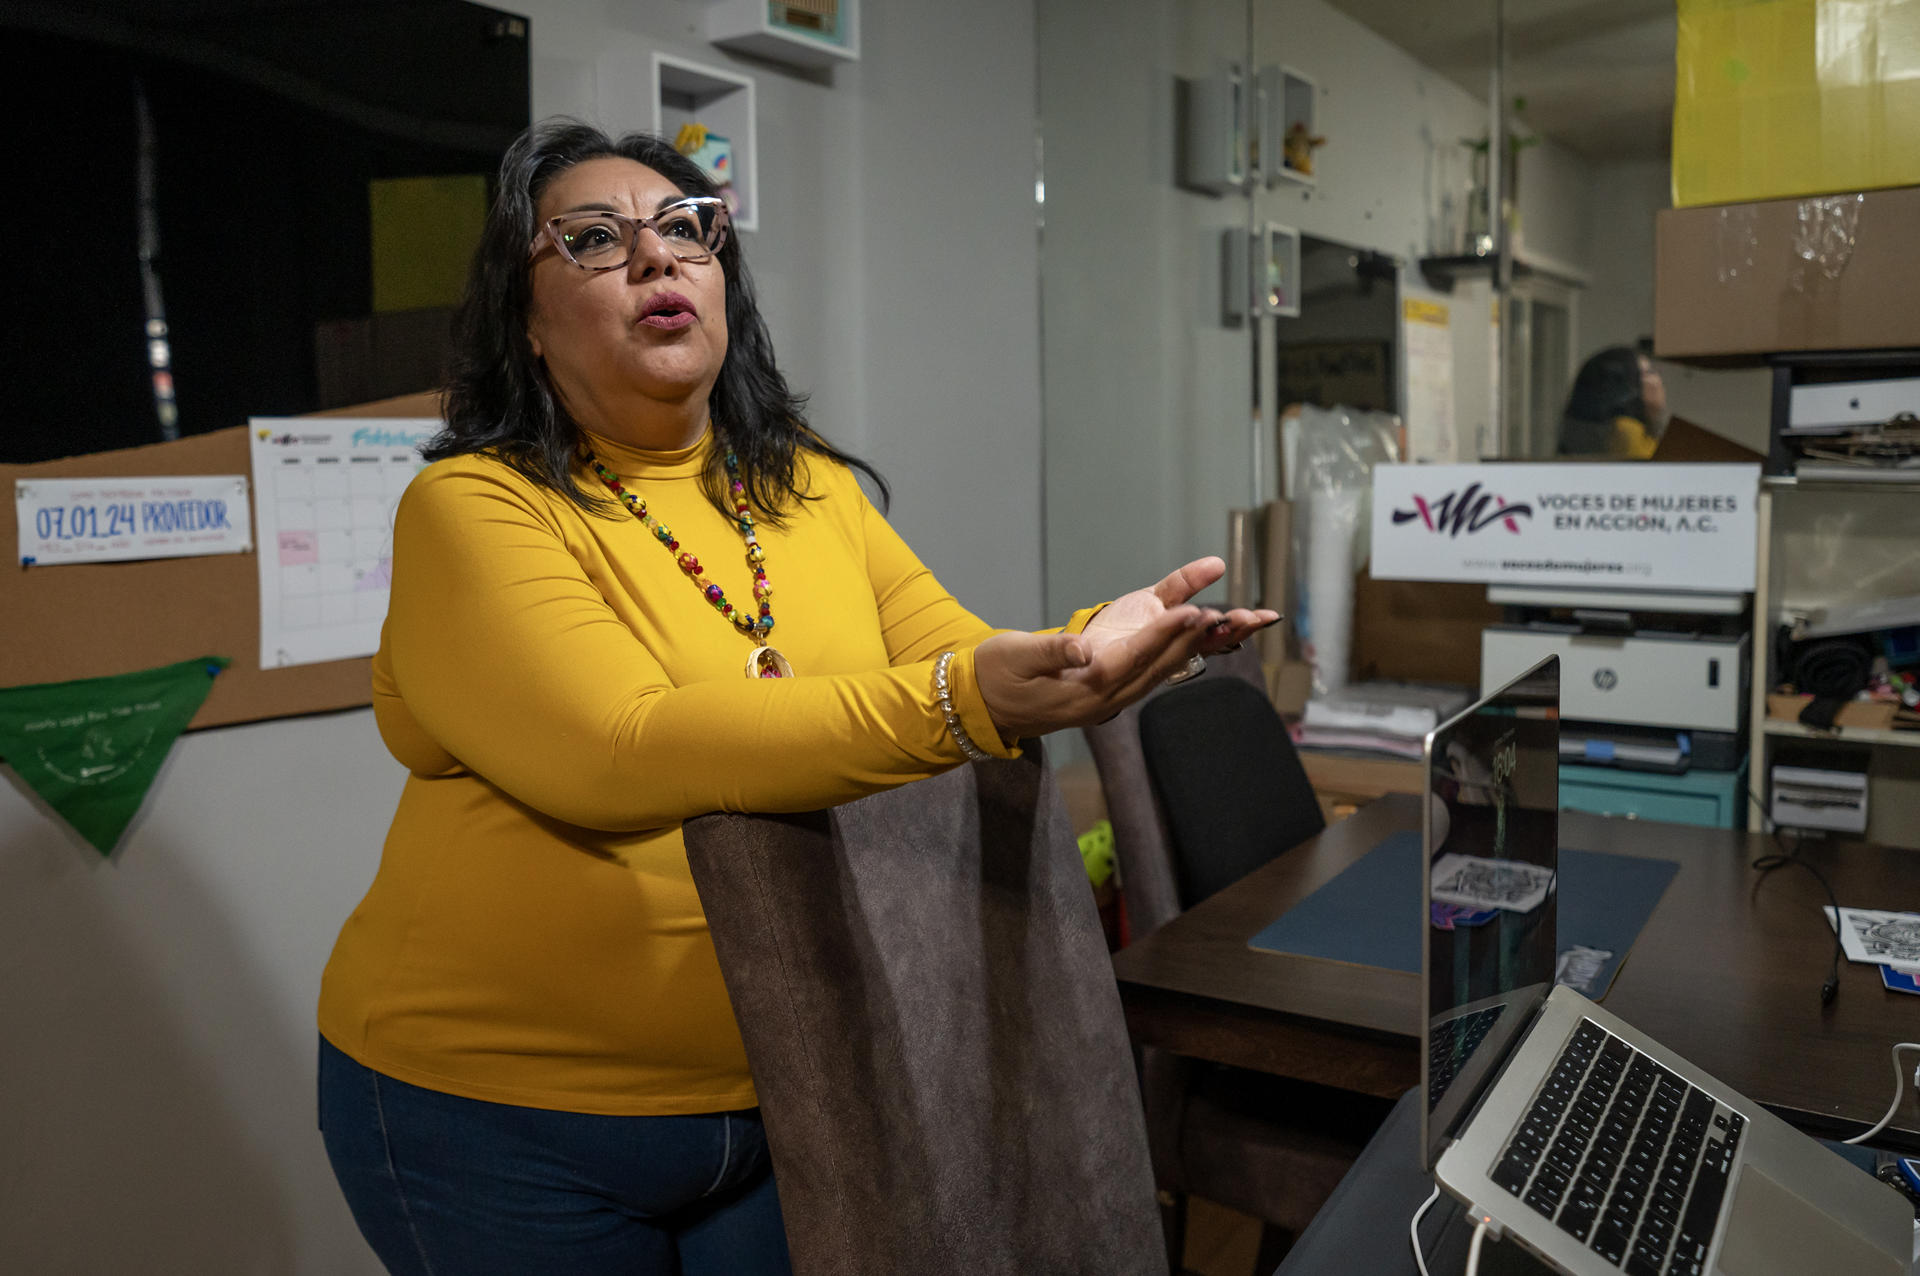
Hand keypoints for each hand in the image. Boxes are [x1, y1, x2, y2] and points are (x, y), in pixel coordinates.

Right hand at [972, 557, 1278, 737]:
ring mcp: (1117, 678)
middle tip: (1235, 613)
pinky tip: (1204, 592)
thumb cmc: (998, 676)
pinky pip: (1155, 642)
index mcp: (1087, 690)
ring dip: (1208, 638)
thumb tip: (1083, 650)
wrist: (989, 699)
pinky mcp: (1116, 662)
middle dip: (1201, 638)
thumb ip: (1050, 654)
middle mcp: (1112, 688)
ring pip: (1171, 658)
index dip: (1165, 637)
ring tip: (1248, 617)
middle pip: (1165, 662)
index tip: (1193, 614)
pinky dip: (1181, 621)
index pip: (1134, 661)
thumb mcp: (1016, 660)